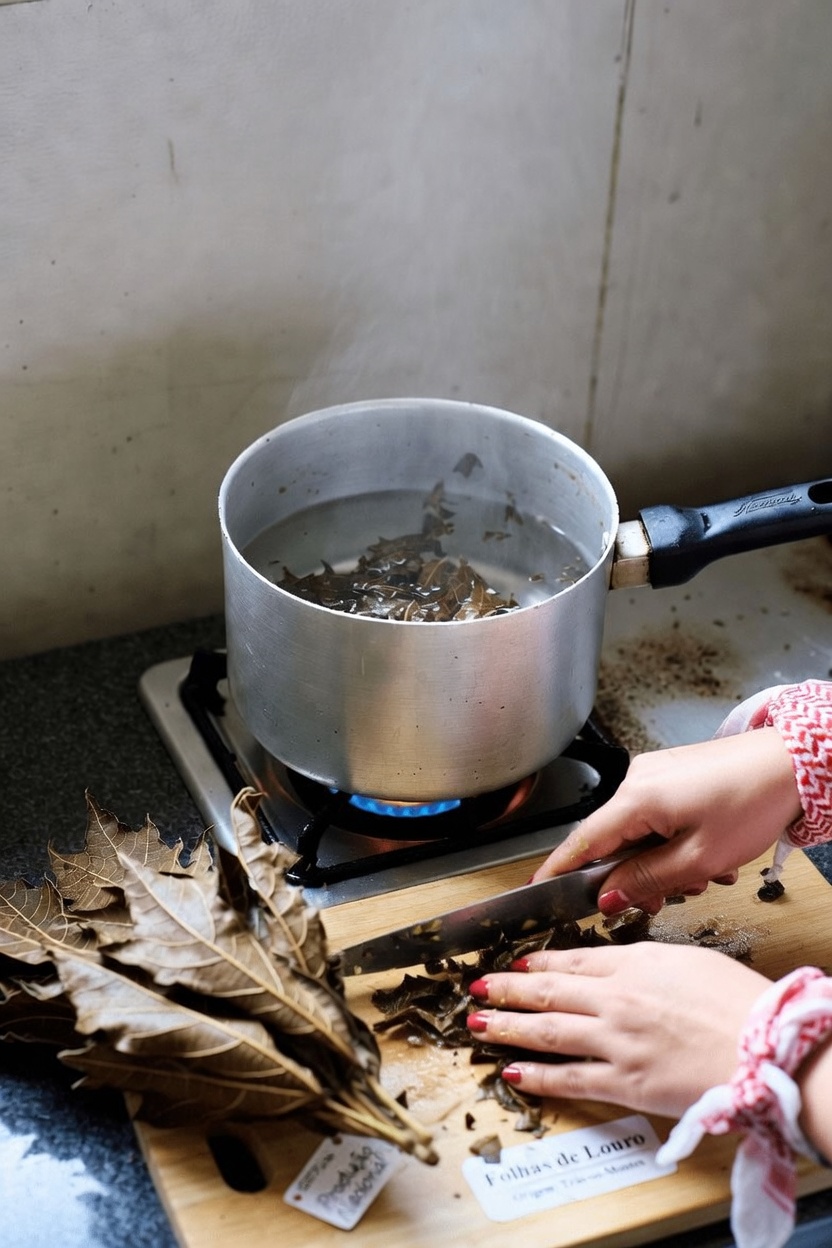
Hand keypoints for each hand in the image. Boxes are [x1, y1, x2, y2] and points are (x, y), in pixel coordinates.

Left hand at [466, 942, 770, 1118]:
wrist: (762, 1044)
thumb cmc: (738, 1001)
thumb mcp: (688, 960)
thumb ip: (647, 962)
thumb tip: (625, 966)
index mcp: (633, 964)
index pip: (570, 962)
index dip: (536, 964)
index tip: (514, 965)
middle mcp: (615, 999)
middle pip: (547, 991)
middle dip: (506, 989)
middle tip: (478, 988)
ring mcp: (615, 1041)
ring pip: (547, 1030)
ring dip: (507, 1026)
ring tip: (478, 1023)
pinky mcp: (624, 1082)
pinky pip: (570, 1077)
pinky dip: (537, 1074)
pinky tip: (513, 1070)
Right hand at [532, 728, 801, 913]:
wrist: (792, 764)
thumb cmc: (754, 801)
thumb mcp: (699, 859)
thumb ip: (647, 881)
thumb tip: (609, 897)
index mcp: (636, 798)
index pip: (582, 842)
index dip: (559, 871)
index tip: (539, 891)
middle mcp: (637, 779)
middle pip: (613, 841)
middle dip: (635, 876)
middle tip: (662, 900)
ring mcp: (654, 773)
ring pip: (638, 831)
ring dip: (661, 860)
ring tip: (703, 873)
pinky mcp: (672, 772)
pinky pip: (655, 814)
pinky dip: (671, 839)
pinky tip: (704, 850)